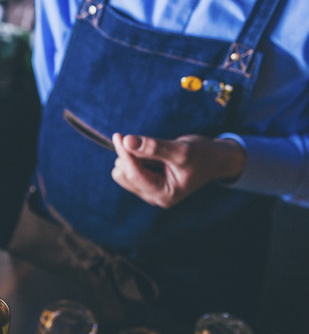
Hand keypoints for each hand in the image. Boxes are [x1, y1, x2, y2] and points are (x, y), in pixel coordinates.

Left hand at [111, 133, 245, 207]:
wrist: (215, 159)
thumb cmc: (203, 155)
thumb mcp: (181, 150)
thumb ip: (153, 147)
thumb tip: (127, 141)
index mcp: (165, 194)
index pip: (134, 174)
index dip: (125, 154)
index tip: (119, 136)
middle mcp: (154, 197)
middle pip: (124, 175)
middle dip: (132, 156)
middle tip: (150, 144)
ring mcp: (149, 192)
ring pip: (124, 172)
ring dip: (135, 157)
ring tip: (160, 154)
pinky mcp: (146, 184)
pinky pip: (129, 169)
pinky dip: (137, 158)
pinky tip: (155, 156)